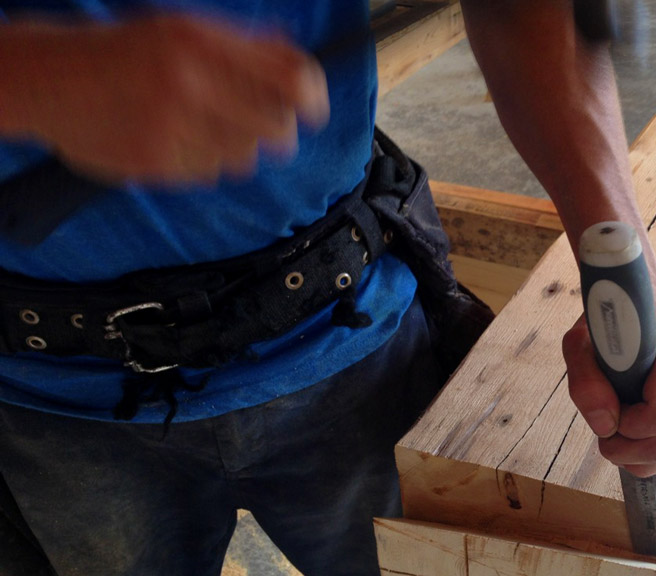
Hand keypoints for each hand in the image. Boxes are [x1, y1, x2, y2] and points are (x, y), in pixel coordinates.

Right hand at [9, 14, 329, 184]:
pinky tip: (176, 139)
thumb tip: (304, 63)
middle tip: (261, 122)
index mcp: (200, 41)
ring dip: (237, 145)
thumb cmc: (128, 52)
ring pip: (246, 157)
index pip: (292, 79)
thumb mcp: (185, 29)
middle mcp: (187, 83)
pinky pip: (210, 173)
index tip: (314, 109)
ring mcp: (169, 126)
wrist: (49, 80)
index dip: (312, 98)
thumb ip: (249, 45)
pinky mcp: (155, 163)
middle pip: (278, 128)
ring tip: (204, 124)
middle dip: (277, 129)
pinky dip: (204, 161)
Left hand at [563, 302, 655, 477]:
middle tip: (604, 423)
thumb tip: (605, 426)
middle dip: (625, 448)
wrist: (636, 308)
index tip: (609, 407)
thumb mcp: (580, 340)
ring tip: (614, 422)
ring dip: (632, 453)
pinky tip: (628, 427)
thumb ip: (585, 381)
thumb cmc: (610, 321)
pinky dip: (643, 452)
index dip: (628, 425)